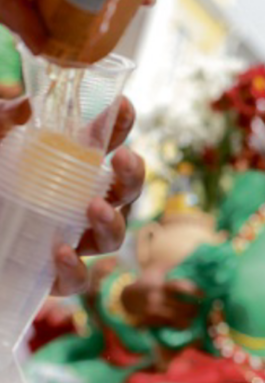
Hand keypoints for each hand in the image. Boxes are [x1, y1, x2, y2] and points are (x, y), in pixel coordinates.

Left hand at [0, 96, 146, 295]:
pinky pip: (76, 280)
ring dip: (112, 222)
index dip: (119, 125)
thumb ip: (3, 120)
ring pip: (113, 237)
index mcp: (70, 169)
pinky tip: (62, 252)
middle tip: (123, 158)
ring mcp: (71, 242)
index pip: (106, 145)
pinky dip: (75, 268)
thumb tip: (27, 102)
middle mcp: (79, 205)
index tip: (121, 104)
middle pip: (125, 193)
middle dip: (133, 175)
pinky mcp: (51, 277)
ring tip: (95, 208)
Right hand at [120, 270, 202, 329]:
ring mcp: (152, 310)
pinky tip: (186, 324)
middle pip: (180, 305)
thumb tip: (188, 256)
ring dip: (188, 319)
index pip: (180, 287)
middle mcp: (156, 297)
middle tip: (200, 308)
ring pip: (175, 317)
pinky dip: (178, 326)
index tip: (203, 294)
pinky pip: (167, 325)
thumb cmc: (146, 282)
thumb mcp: (156, 271)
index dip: (193, 291)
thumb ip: (169, 265)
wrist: (126, 297)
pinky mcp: (149, 320)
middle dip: (193, 308)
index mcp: (160, 284)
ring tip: (194, 317)